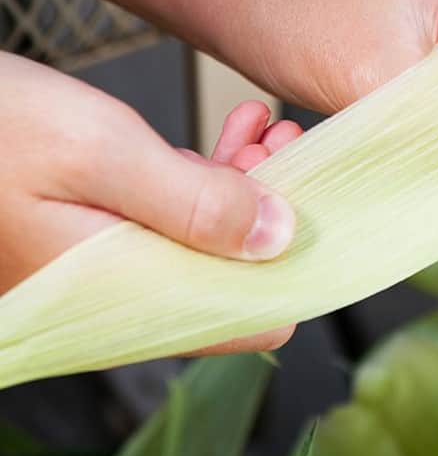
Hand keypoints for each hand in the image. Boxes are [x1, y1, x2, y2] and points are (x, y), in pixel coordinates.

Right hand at [0, 53, 296, 350]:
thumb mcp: (99, 153)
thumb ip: (193, 202)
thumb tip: (278, 238)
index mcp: (120, 298)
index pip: (241, 323)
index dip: (294, 268)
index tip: (324, 208)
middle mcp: (117, 296)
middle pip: (232, 276)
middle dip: (276, 211)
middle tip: (293, 146)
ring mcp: (106, 268)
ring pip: (206, 243)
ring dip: (246, 188)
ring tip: (267, 132)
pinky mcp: (96, 238)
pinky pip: (172, 222)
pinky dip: (206, 180)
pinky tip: (228, 139)